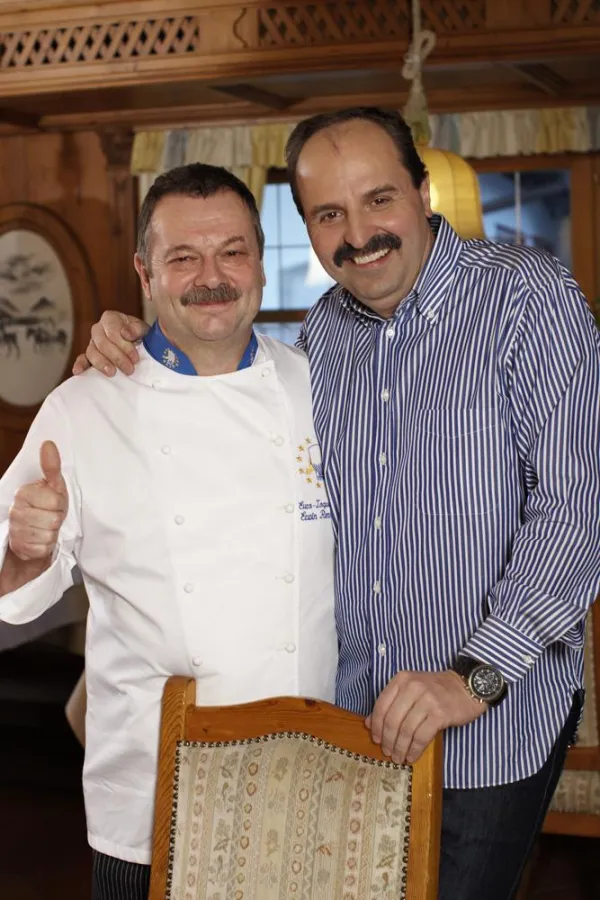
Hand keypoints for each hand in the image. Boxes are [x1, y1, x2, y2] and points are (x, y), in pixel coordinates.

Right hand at [8, 441, 68, 561]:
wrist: (34, 535)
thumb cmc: (47, 508)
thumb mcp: (54, 487)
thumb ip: (52, 467)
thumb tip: (49, 444)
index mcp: (23, 493)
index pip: (56, 501)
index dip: (60, 505)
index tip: (54, 504)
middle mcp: (16, 511)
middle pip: (54, 520)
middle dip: (57, 520)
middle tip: (50, 517)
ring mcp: (16, 530)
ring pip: (49, 535)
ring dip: (52, 534)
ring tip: (46, 528)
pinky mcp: (20, 548)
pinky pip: (44, 548)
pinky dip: (46, 546)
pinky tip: (40, 540)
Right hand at [72, 311, 148, 376]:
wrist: (140, 346)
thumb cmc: (140, 337)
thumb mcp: (143, 330)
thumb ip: (137, 329)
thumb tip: (126, 334)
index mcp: (110, 318)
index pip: (113, 331)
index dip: (124, 346)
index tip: (135, 358)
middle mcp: (98, 329)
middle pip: (102, 343)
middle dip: (117, 358)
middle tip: (129, 369)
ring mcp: (92, 342)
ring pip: (92, 352)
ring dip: (102, 363)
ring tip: (112, 373)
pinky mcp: (89, 356)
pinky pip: (82, 359)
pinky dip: (80, 365)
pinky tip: (78, 371)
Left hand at [366, 670, 485, 764]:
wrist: (465, 686)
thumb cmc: (436, 689)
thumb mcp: (410, 689)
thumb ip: (390, 703)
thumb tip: (369, 723)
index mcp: (402, 680)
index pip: (381, 706)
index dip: (376, 726)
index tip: (375, 740)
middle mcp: (412, 687)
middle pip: (392, 720)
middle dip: (388, 740)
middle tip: (387, 753)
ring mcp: (427, 700)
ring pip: (406, 730)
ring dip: (400, 748)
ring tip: (399, 758)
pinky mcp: (440, 714)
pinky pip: (421, 736)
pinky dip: (414, 750)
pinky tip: (412, 756)